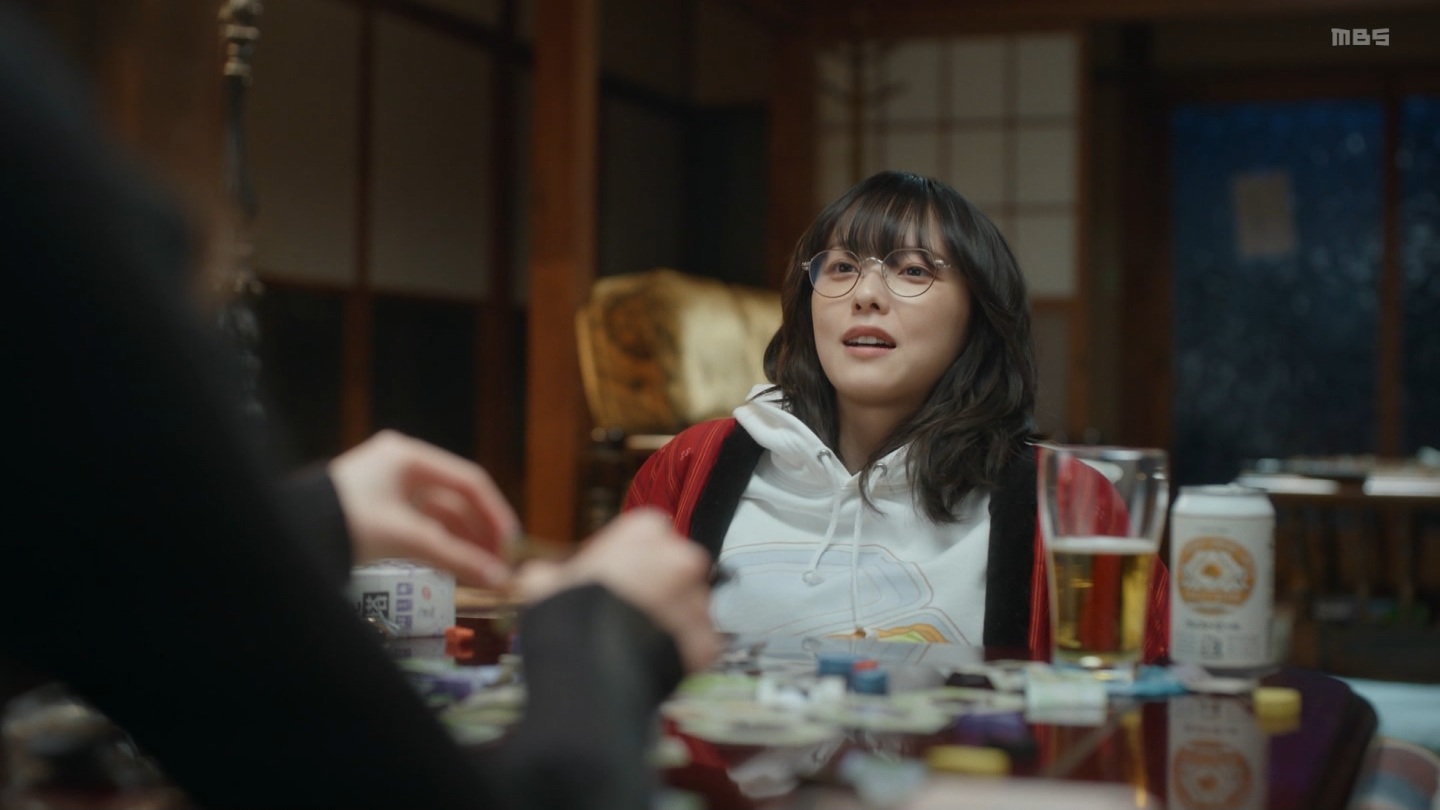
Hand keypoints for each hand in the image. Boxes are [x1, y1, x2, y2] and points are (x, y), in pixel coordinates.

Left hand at [328, 430, 519, 587]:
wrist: (289, 539)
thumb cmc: (347, 523)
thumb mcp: (406, 539)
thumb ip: (456, 557)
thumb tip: (499, 578)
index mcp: (409, 456)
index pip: (469, 480)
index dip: (495, 512)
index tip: (512, 542)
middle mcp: (401, 465)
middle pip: (455, 498)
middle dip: (480, 532)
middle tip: (500, 563)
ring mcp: (387, 487)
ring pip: (438, 514)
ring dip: (461, 541)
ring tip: (482, 571)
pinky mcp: (377, 510)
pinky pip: (419, 525)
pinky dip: (438, 544)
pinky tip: (454, 566)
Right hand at [512, 510, 720, 672]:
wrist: (588, 666)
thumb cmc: (565, 614)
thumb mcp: (543, 583)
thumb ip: (548, 574)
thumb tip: (539, 578)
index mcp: (645, 531)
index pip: (650, 533)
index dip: (634, 556)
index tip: (618, 577)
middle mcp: (682, 558)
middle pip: (678, 567)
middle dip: (661, 585)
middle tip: (632, 611)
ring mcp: (698, 600)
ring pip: (691, 606)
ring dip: (673, 619)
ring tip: (640, 643)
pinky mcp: (707, 640)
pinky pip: (698, 643)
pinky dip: (683, 652)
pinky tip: (654, 662)